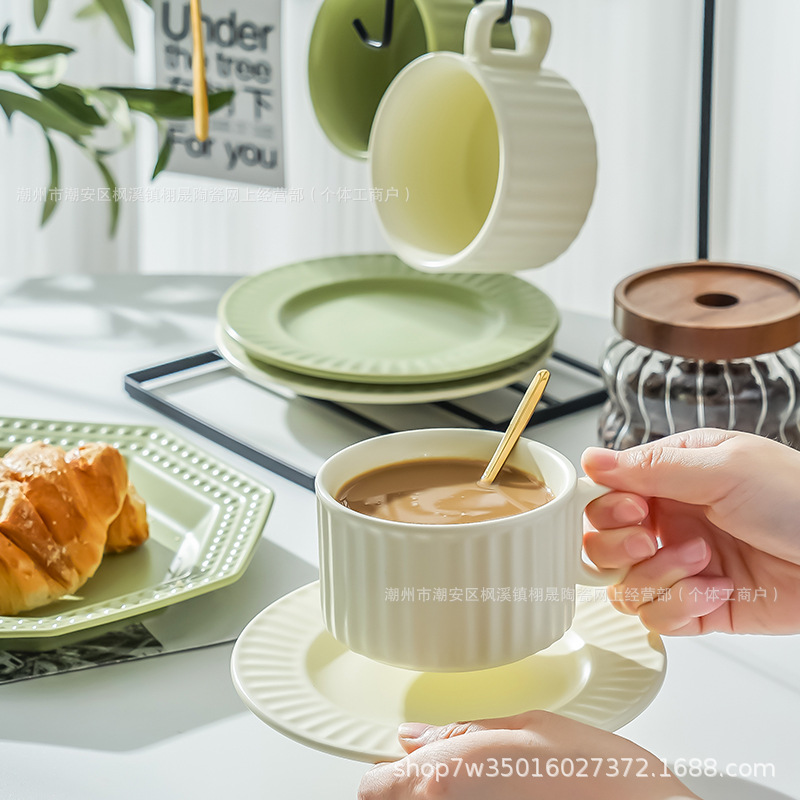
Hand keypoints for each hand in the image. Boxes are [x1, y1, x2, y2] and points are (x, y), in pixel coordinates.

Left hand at [358, 711, 697, 798]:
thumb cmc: (597, 774)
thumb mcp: (525, 726)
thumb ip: (460, 733)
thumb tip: (414, 737)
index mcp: (445, 776)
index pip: (374, 788)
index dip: (385, 775)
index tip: (400, 767)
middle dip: (410, 791)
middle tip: (451, 778)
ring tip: (484, 789)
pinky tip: (501, 799)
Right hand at [581, 428, 799, 634]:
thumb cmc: (799, 499)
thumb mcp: (723, 468)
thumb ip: (651, 467)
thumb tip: (590, 459)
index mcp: (671, 478)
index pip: (605, 495)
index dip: (606, 509)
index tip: (634, 510)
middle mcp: (669, 521)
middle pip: (602, 544)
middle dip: (620, 547)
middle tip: (651, 541)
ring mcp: (681, 566)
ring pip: (623, 585)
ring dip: (658, 577)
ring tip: (703, 561)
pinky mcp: (698, 606)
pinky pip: (657, 617)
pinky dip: (681, 607)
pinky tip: (717, 590)